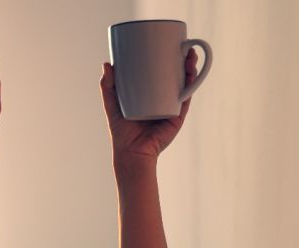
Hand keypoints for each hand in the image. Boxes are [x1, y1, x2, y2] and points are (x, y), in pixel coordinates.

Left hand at [100, 49, 197, 164]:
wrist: (131, 152)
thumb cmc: (121, 131)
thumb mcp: (112, 103)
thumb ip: (107, 86)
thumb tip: (106, 64)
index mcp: (152, 95)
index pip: (161, 73)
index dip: (167, 58)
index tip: (168, 43)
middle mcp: (164, 100)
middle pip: (176, 75)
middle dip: (182, 59)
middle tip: (182, 45)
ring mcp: (172, 107)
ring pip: (185, 84)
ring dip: (190, 68)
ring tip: (189, 55)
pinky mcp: (177, 116)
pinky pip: (187, 98)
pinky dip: (191, 85)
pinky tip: (192, 73)